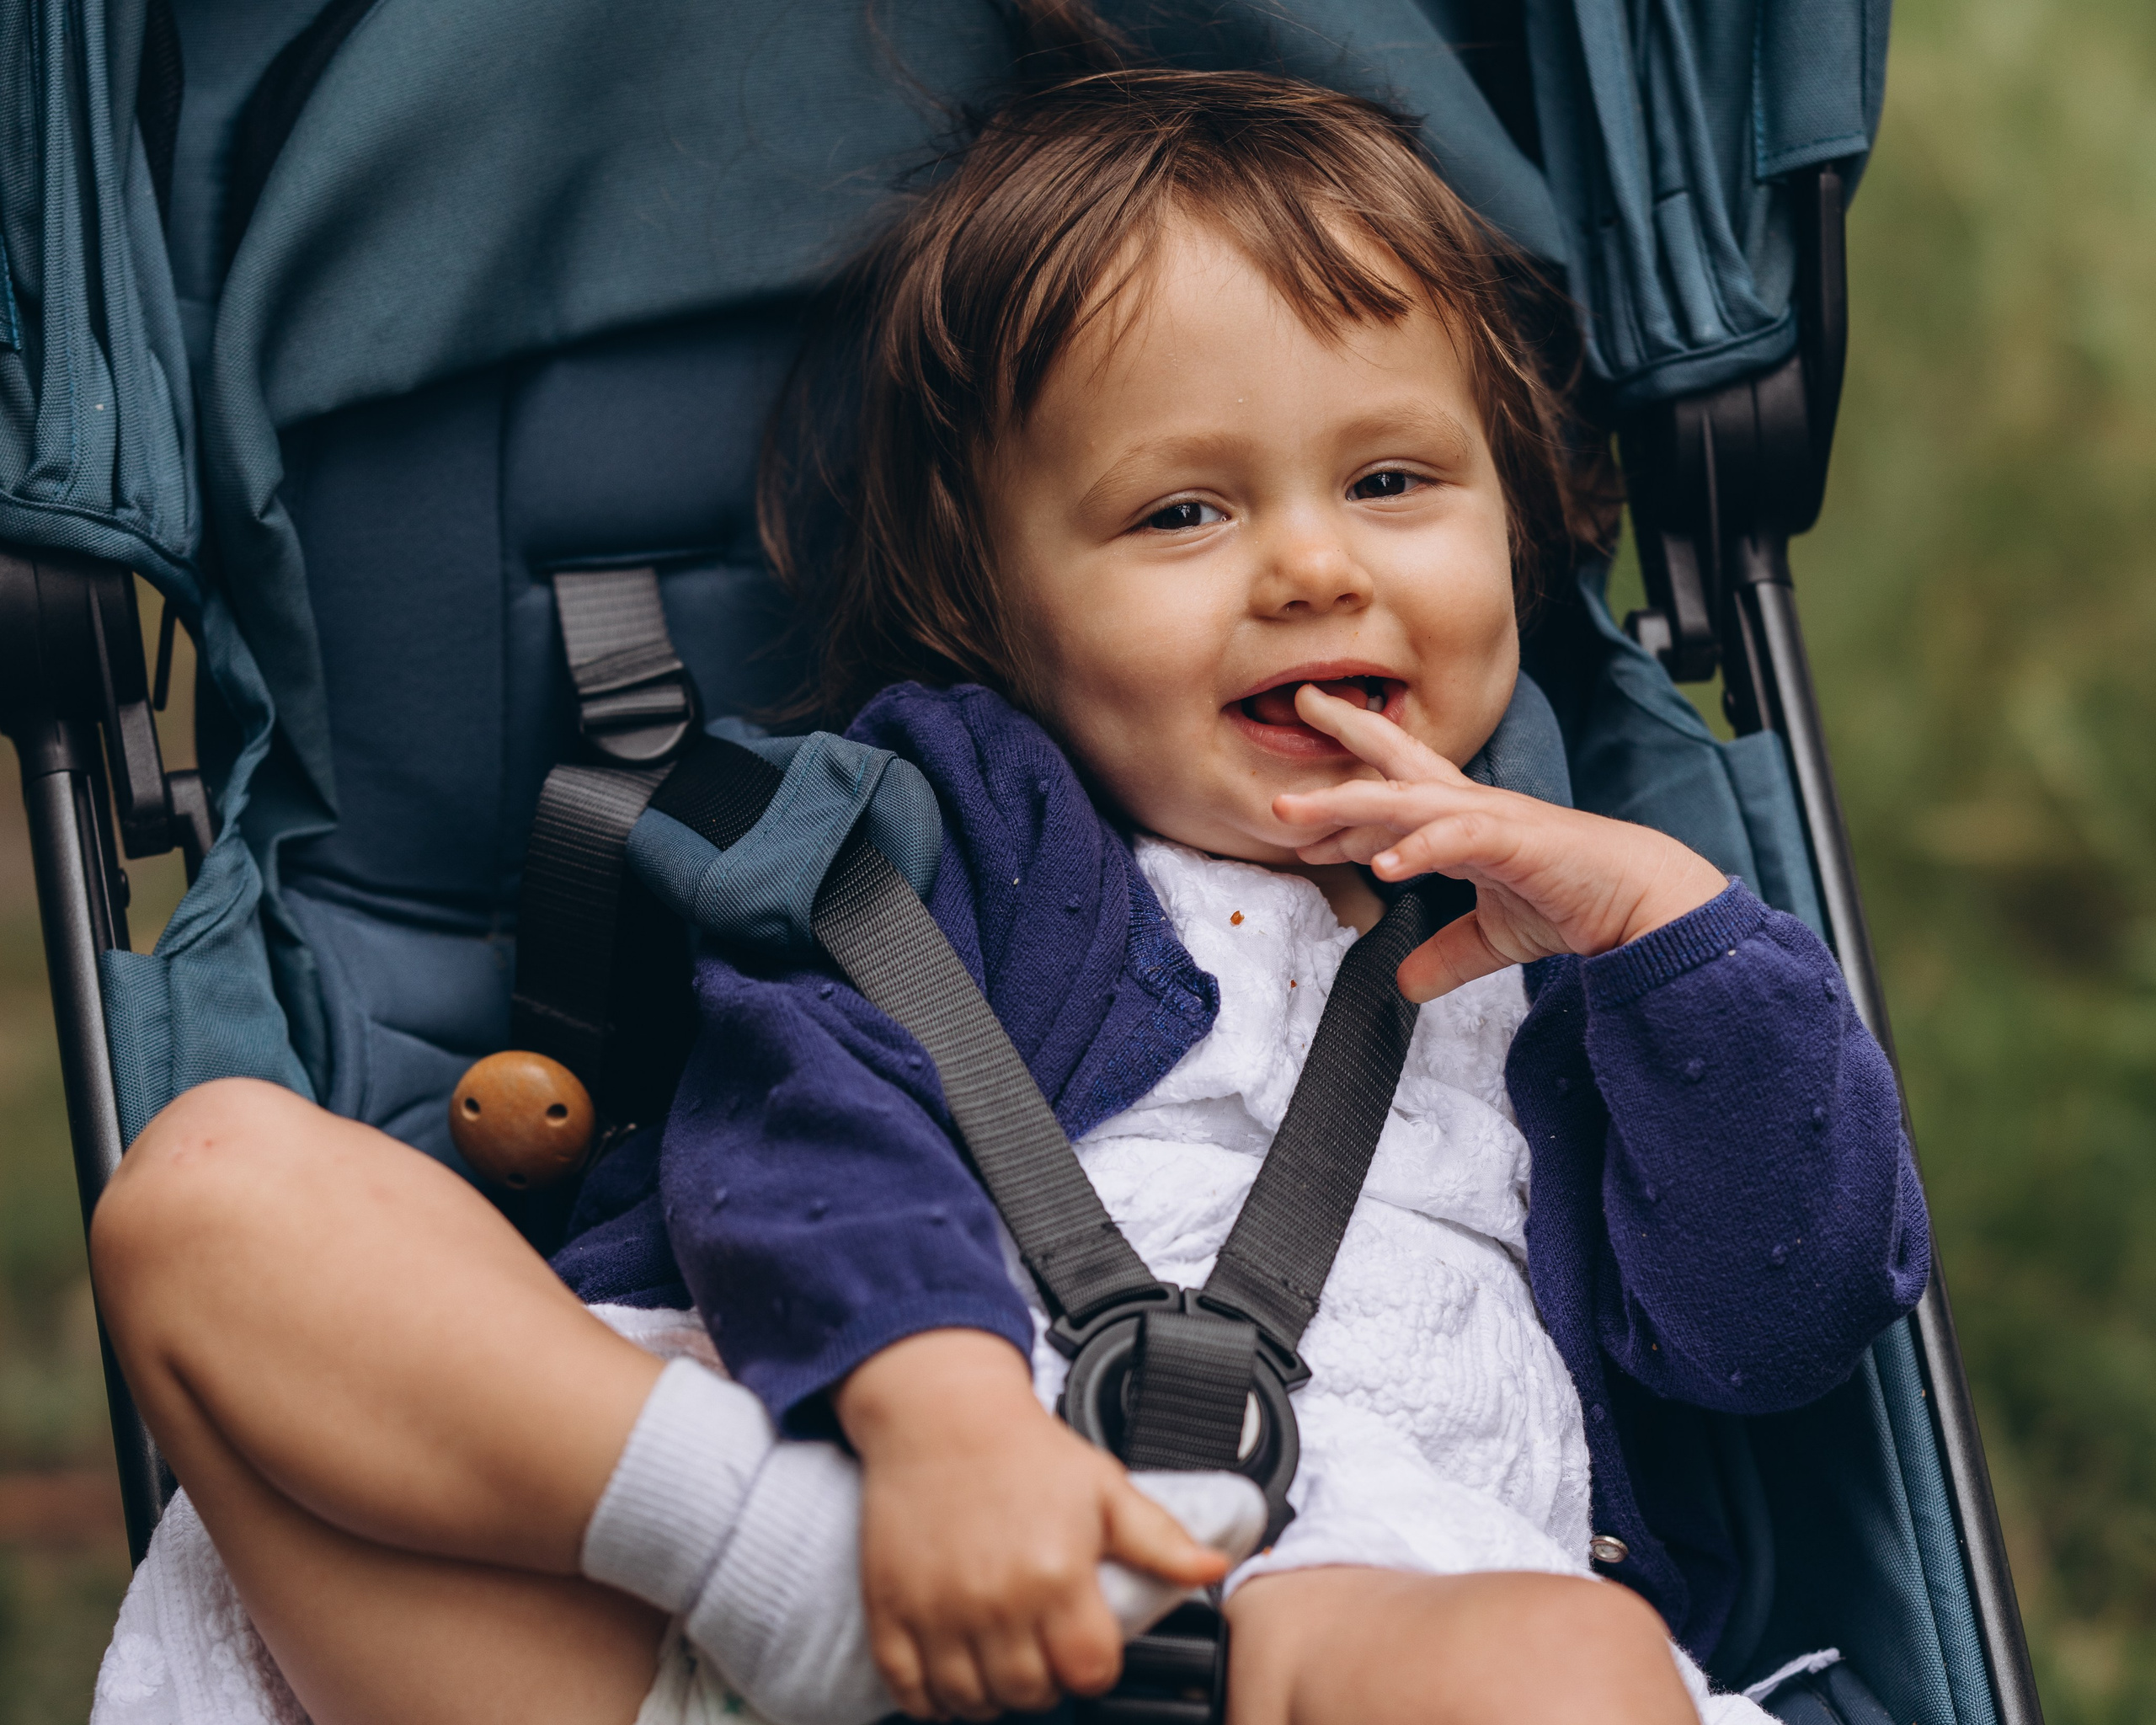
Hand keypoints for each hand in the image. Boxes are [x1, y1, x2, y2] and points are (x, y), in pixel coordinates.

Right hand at [834, 1330, 1228, 1720]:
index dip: (1094, 1666)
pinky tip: (949, 1673)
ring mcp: (939, 1609)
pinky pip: (910, 1688)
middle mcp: (998, 1600)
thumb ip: (1160, 1539)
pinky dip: (930, 1697)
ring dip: (991, 1693)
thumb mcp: (1103, 1487)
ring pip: (972, 1701)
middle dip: (1045, 1681)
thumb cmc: (1023, 1450)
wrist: (941, 1414)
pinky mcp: (891, 1608)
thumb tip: (1215, 1570)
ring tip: (999, 1660)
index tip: (1085, 1645)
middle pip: (1031, 1694)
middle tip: (1041, 1648)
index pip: (1089, 1673)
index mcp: (1057, 1573)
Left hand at [1272, 684, 1729, 1002]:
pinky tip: (1381, 868)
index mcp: (1465, 819)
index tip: (1292, 820)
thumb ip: (1447, 955)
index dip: (1342, 802)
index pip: (1395, 793)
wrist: (1641, 901)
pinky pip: (1455, 837)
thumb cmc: (1575, 902)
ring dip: (1345, 804)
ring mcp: (1490, 818)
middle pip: (1392, 765)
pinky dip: (1417, 850)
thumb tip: (1405, 984)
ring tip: (1293, 815)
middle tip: (1294, 705)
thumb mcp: (1493, 937)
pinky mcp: (1514, 840)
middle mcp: (1471, 806)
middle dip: (1342, 736)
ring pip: (1404, 799)